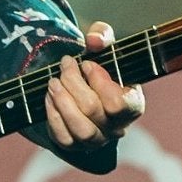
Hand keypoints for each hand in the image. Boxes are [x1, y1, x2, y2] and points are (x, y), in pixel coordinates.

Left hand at [43, 21, 146, 148]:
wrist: (82, 88)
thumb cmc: (98, 67)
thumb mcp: (103, 47)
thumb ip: (102, 36)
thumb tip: (94, 40)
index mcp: (132, 105)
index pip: (120, 104)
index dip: (99, 82)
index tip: (86, 63)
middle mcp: (117, 127)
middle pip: (93, 110)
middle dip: (73, 82)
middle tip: (65, 64)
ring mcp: (96, 140)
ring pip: (81, 129)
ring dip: (62, 101)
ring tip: (53, 81)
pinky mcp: (74, 146)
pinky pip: (63, 137)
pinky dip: (53, 115)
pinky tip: (49, 97)